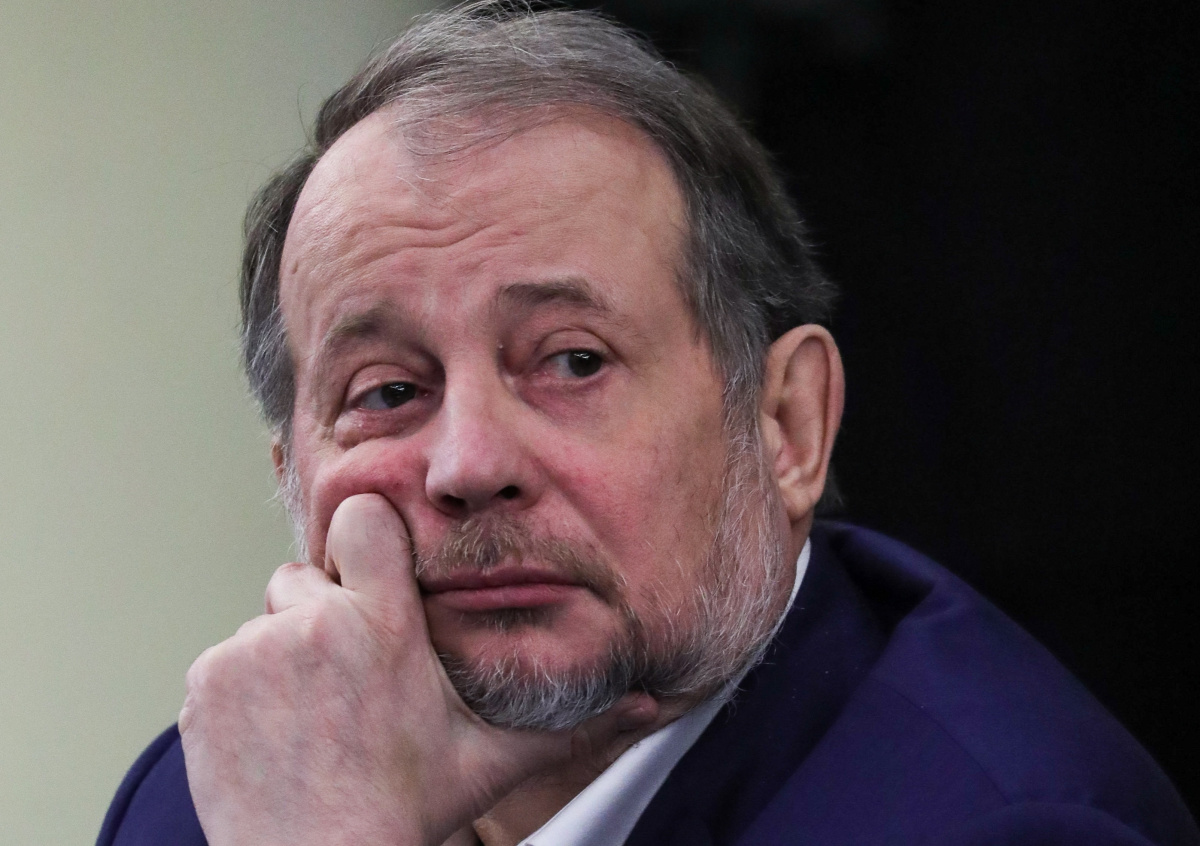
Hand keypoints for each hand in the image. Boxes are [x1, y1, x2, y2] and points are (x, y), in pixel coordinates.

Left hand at [179, 493, 655, 845]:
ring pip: (267, 621)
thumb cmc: (406, 812)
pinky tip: (280, 735)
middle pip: (308, 576)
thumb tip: (651, 702)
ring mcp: (251, 652)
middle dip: (326, 612)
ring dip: (287, 654)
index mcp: (382, 624)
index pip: (362, 519)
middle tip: (350, 678)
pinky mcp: (208, 684)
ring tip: (316, 716)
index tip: (375, 578)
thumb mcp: (493, 762)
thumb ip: (571, 723)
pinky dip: (247, 688)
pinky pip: (228, 660)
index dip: (368, 539)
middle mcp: (313, 624)